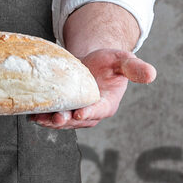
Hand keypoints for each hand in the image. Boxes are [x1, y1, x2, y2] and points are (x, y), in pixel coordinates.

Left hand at [31, 48, 156, 130]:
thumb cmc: (108, 61)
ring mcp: (74, 112)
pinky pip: (51, 115)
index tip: (79, 113)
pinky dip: (41, 115)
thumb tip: (152, 74)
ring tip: (40, 118)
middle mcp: (90, 112)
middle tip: (57, 118)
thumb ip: (135, 68)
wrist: (90, 61)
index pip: (99, 111)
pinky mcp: (61, 109)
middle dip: (66, 121)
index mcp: (107, 104)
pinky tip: (31, 113)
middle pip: (77, 121)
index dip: (90, 113)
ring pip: (62, 121)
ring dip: (51, 121)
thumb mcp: (123, 60)